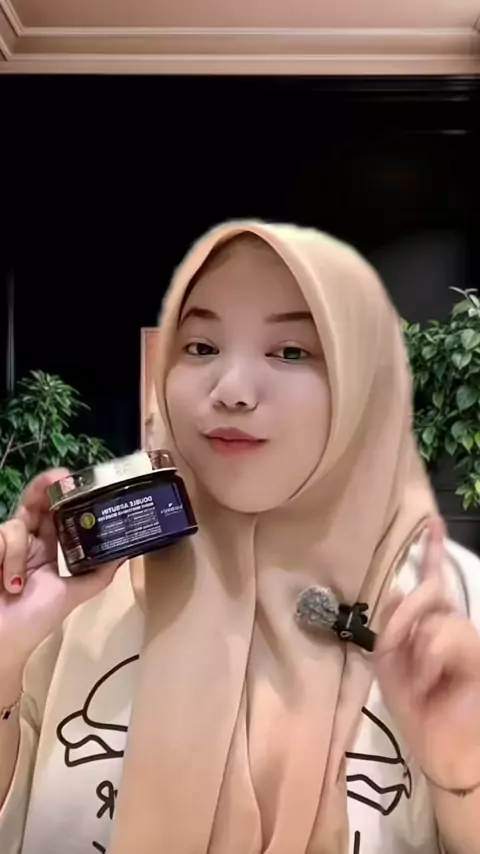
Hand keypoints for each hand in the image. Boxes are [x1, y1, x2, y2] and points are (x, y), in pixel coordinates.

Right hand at [0, 469, 123, 667]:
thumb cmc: (34, 620)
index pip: (53, 511)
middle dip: (43, 486)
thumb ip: (98, 574)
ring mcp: (2, 544)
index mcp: (44, 547)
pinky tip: (6, 584)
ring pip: (15, 526)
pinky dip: (6, 561)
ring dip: (18, 556)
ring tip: (16, 586)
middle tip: (59, 477)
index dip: (60, 492)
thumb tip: (127, 554)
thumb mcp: (72, 593)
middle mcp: (24, 540)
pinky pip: (0, 538)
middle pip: (32, 501)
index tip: (72, 478)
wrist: (3, 642)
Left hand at [374, 516, 479, 791]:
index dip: (432, 550)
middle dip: (403, 618)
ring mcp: (469, 637)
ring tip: (421, 682)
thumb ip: (392, 625)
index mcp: (429, 624)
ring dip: (416, 650)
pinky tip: (431, 684)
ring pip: (436, 617)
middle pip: (429, 592)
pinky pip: (446, 637)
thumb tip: (397, 588)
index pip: (431, 580)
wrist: (442, 750)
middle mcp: (453, 623)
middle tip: (394, 650)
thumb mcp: (391, 664)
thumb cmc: (417, 708)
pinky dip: (428, 662)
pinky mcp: (478, 653)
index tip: (432, 520)